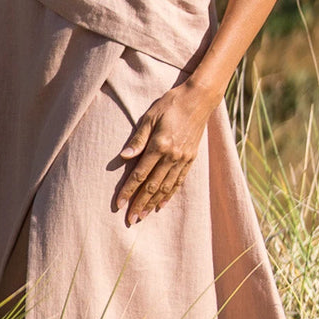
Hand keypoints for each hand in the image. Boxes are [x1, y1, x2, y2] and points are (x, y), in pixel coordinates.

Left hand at [114, 81, 216, 225]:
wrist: (199, 98)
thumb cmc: (171, 104)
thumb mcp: (150, 116)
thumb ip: (138, 139)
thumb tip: (124, 157)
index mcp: (160, 145)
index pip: (140, 174)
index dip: (128, 190)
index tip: (119, 205)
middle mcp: (172, 156)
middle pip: (152, 186)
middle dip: (139, 204)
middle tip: (129, 220)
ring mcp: (183, 159)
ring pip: (166, 187)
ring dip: (153, 203)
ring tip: (142, 216)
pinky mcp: (191, 159)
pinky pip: (179, 181)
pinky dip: (170, 195)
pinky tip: (161, 204)